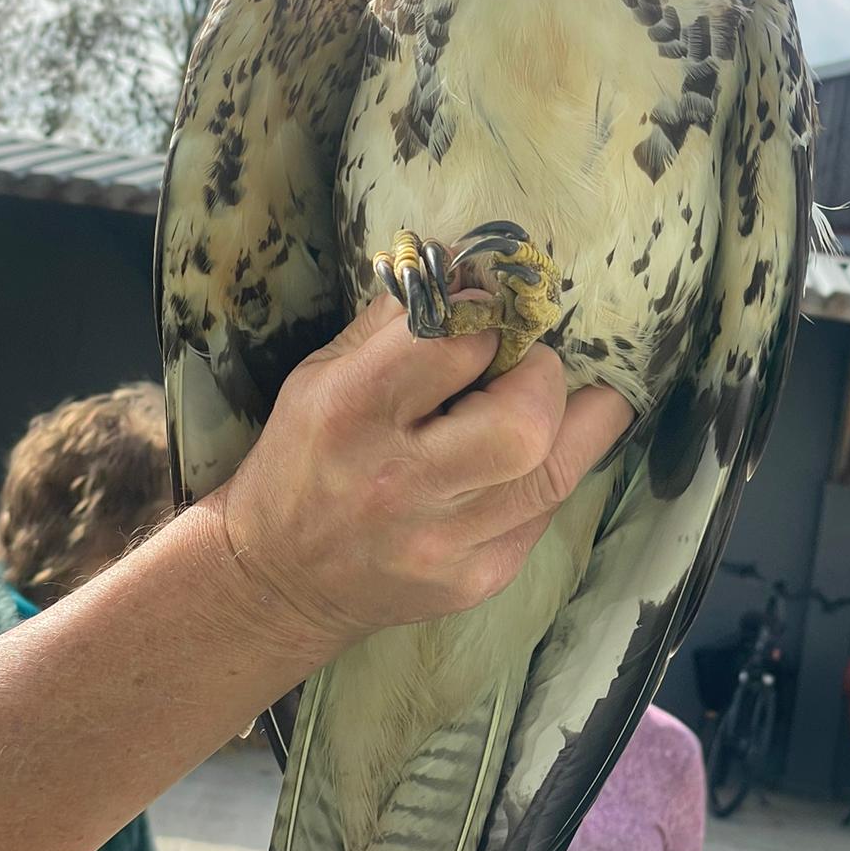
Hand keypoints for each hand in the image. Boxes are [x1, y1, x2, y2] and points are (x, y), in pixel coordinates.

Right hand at [210, 293, 633, 663]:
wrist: (279, 582)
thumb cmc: (303, 459)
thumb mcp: (321, 374)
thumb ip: (397, 322)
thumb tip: (470, 269)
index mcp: (351, 412)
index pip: (454, 343)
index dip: (487, 314)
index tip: (490, 310)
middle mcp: (400, 481)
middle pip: (526, 420)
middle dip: (543, 375)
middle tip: (524, 367)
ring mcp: (444, 542)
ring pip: (556, 471)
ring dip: (570, 421)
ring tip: (549, 401)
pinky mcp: (476, 581)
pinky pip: (545, 514)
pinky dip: (546, 473)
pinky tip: (522, 461)